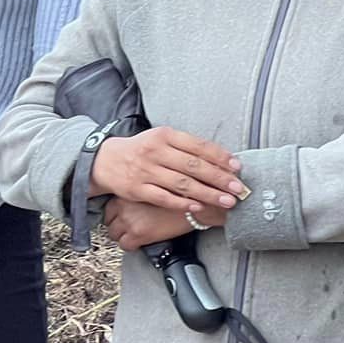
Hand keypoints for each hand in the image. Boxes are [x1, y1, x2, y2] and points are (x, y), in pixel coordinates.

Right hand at [89, 126, 242, 213]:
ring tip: (227, 201)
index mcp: (164, 136)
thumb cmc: (142, 150)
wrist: (105, 161)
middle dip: (219, 178)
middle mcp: (155, 152)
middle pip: (193, 166)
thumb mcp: (161, 140)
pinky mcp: (137, 189)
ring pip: (182, 184)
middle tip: (238, 188)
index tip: (237, 167)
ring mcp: (145, 171)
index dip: (220, 157)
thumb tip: (222, 161)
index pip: (197, 146)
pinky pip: (164, 197)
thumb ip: (187, 148)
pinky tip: (199, 207)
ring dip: (208, 193)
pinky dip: (182, 203)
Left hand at [103, 198, 195, 250]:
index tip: (122, 216)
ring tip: (134, 235)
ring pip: (114, 234)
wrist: (195, 206)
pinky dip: (131, 246)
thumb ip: (140, 193)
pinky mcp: (139, 234)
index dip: (116, 214)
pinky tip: (139, 243)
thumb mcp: (155, 188)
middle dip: (118, 225)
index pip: (109, 206)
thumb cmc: (180, 196)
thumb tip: (134, 200)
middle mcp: (124, 205)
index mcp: (127, 192)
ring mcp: (129, 220)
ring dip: (123, 236)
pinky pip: (125, 245)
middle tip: (128, 227)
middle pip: (109, 220)